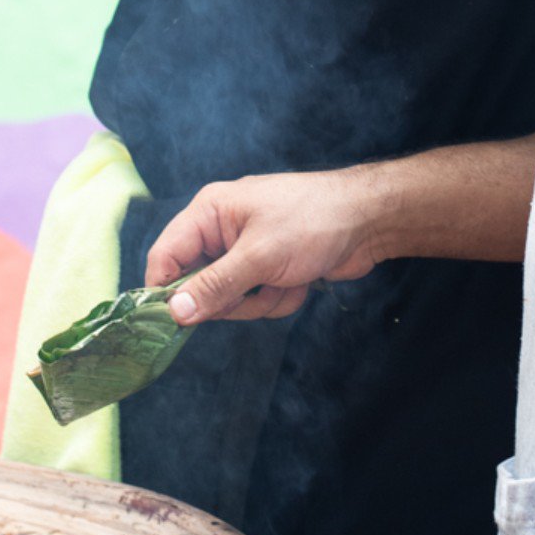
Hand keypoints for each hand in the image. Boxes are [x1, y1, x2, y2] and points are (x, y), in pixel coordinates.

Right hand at [145, 168, 391, 324]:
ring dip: (262, 300)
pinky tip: (302, 280)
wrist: (369, 221)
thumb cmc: (313, 221)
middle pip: (198, 285)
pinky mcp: (269, 269)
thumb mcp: (259, 257)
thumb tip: (174, 312)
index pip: (165, 256)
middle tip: (256, 288)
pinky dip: (280, 298)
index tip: (176, 320)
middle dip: (232, 298)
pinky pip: (258, 300)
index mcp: (209, 213)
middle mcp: (222, 232)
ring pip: (231, 299)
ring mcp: (247, 252)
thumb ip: (215, 286)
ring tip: (287, 279)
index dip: (166, 290)